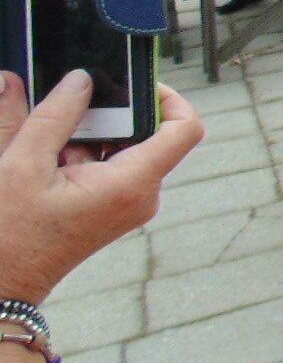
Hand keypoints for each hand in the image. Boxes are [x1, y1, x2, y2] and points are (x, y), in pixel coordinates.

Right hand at [0, 71, 203, 303]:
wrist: (2, 285)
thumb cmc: (10, 234)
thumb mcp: (21, 165)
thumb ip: (50, 115)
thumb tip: (78, 77)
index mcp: (132, 183)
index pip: (185, 129)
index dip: (169, 98)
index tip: (135, 84)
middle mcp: (141, 195)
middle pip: (148, 133)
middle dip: (110, 117)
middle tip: (69, 111)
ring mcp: (128, 203)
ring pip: (123, 147)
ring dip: (88, 136)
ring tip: (48, 146)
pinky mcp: (112, 207)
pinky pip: (109, 165)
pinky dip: (82, 153)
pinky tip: (48, 162)